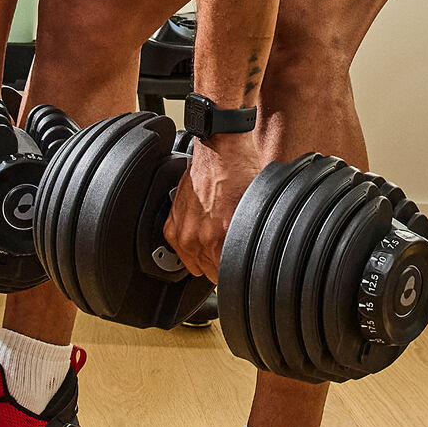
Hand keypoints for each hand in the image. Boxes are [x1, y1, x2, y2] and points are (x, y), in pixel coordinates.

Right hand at [165, 137, 259, 278]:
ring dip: (205, 259)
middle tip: (230, 253)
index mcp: (223, 237)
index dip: (236, 273)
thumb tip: (254, 256)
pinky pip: (179, 251)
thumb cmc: (241, 173)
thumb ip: (250, 238)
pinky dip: (189, 246)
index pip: (226, 276)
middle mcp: (200, 238)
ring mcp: (183, 232)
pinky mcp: (171, 224)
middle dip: (221, 266)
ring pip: (194, 266)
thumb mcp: (256, 210)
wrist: (221, 150)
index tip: (240, 270)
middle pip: (211, 274)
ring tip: (216, 244)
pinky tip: (201, 235)